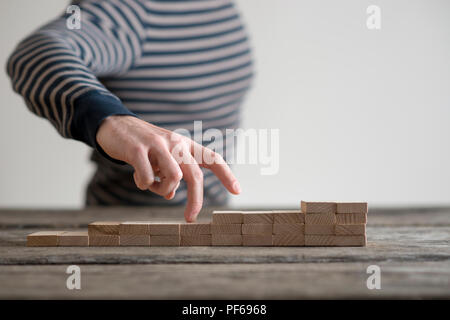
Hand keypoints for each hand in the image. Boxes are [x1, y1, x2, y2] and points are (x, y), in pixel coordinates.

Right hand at [96, 115, 240, 220]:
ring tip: (151, 185)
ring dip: (163, 189)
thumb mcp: (162, 158)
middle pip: (194, 175)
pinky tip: (138, 178)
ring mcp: (157, 145)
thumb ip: (171, 174)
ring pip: (174, 178)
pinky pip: (147, 178)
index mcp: (185, 144)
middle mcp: (176, 143)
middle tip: (190, 218)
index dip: (227, 174)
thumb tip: (171, 196)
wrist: (115, 125)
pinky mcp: (138, 149)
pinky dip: (144, 185)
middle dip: (195, 200)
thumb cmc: (143, 146)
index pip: (212, 158)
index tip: (238, 191)